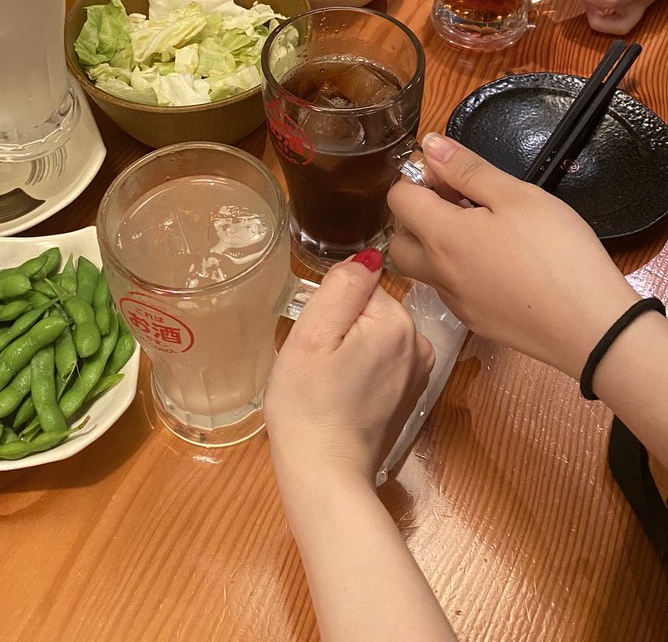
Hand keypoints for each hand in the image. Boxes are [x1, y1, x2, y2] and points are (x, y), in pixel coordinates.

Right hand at [264, 253, 434, 478]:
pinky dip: (361, 370)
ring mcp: (419, 372)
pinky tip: (345, 395)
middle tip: (320, 363)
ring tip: (330, 380)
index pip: (360, 286)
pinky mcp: (410, 394)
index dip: (331, 308)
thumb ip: (342, 286)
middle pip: (370, 309)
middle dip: (342, 327)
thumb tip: (368, 255)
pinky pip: (381, 360)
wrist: (325, 474)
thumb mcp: (312, 334)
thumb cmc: (309, 403)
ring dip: (351, 349)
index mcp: (397, 322)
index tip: (319, 341)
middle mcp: (420, 343)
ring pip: (374, 334)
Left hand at [387, 134, 639, 379]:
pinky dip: (456, 269)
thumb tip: (429, 146)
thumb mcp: (517, 196)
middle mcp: (438, 273)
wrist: (593, 328)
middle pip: (398, 239)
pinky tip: (496, 261)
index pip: (398, 198)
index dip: (417, 178)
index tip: (451, 173)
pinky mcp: (475, 322)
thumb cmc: (557, 252)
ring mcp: (455, 302)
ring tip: (479, 229)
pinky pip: (448, 289)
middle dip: (415, 214)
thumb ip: (467, 169)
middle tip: (457, 201)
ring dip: (434, 243)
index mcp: (441, 236)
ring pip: (422, 268)